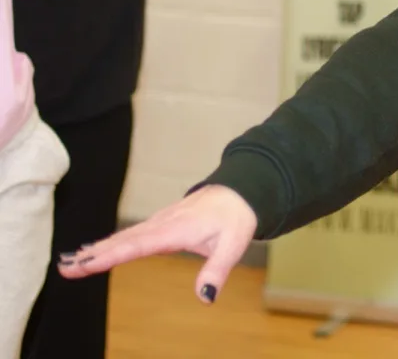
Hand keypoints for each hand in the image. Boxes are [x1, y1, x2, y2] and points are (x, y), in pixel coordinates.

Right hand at [58, 185, 257, 303]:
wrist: (240, 191)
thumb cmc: (237, 218)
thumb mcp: (233, 246)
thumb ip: (217, 271)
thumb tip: (205, 298)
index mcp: (176, 230)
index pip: (137, 245)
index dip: (110, 255)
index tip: (85, 263)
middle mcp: (163, 224)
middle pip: (123, 240)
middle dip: (93, 254)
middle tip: (65, 267)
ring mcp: (160, 221)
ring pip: (124, 236)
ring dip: (97, 249)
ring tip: (70, 262)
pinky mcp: (161, 222)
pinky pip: (131, 233)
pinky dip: (110, 242)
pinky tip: (95, 250)